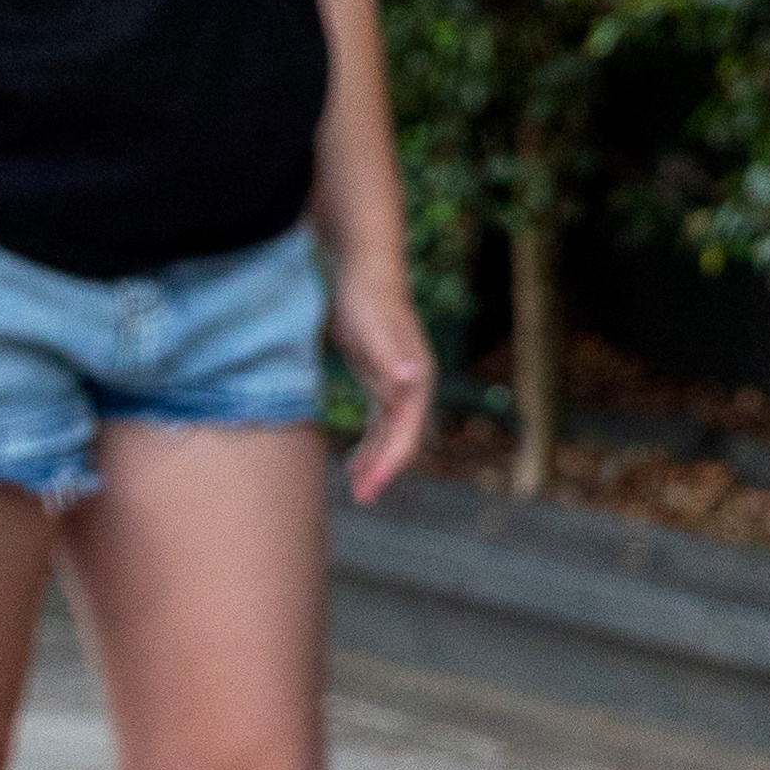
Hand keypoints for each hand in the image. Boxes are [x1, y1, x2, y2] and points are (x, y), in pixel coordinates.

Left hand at [327, 247, 437, 506]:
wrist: (366, 272)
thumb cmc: (369, 300)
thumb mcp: (375, 328)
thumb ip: (390, 355)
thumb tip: (411, 380)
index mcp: (415, 380)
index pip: (406, 433)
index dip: (389, 464)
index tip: (368, 489)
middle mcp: (412, 386)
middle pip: (401, 438)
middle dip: (383, 470)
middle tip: (360, 498)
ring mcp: (398, 384)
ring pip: (390, 433)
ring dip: (376, 460)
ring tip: (356, 487)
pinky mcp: (381, 379)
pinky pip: (379, 422)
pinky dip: (369, 442)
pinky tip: (354, 458)